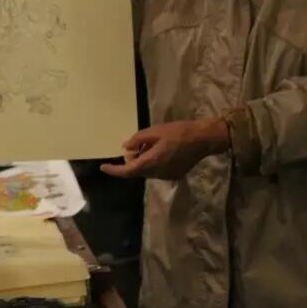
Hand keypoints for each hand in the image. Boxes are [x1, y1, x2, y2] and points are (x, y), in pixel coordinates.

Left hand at [100, 118, 229, 179]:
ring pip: (148, 172)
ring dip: (143, 161)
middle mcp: (158, 173)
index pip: (128, 171)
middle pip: (138, 171)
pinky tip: (160, 150)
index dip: (114, 170)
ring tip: (149, 145)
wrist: (203, 139)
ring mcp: (167, 176)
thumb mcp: (155, 131)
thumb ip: (138, 140)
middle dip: (131, 161)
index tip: (103, 167)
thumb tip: (125, 148)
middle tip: (133, 146)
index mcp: (151, 162)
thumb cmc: (178, 132)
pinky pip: (158, 171)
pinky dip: (153, 163)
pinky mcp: (175, 175)